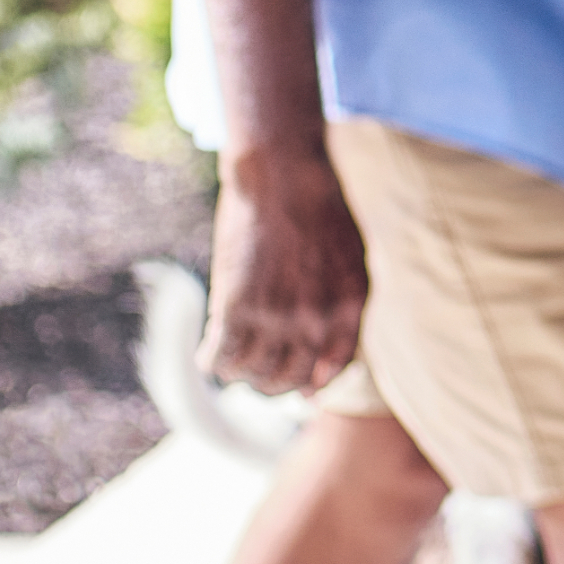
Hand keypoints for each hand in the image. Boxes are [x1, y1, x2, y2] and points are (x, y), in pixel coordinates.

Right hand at [204, 142, 370, 394]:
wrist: (285, 176)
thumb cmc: (320, 214)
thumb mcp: (354, 262)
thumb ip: (346, 312)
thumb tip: (324, 374)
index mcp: (350, 308)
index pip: (331, 370)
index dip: (311, 383)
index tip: (298, 387)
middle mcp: (316, 319)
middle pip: (288, 381)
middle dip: (271, 383)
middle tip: (258, 370)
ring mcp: (275, 315)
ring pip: (252, 376)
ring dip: (241, 374)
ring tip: (235, 357)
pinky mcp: (234, 305)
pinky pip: (219, 359)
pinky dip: (212, 362)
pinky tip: (210, 351)